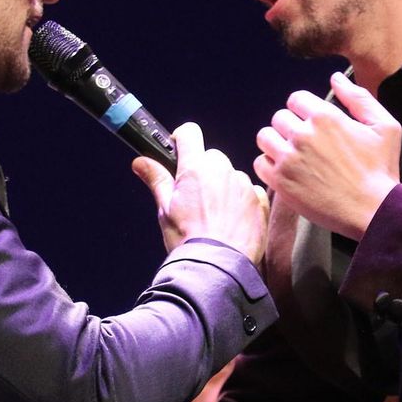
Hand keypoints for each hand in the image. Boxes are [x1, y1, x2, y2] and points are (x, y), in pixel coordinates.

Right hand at [133, 122, 268, 262]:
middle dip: (203, 171)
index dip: (182, 140)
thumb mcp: (165, 210)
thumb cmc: (188, 240)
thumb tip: (140, 161)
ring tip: (215, 216)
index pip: (189, 133)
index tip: (179, 154)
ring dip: (224, 187)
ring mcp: (244, 184)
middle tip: (195, 198)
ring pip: (231, 175)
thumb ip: (156, 179)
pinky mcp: (260, 200)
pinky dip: (242, 201)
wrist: (218, 268)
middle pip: (211, 157)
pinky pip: (250, 191)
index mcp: (195, 168)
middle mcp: (222, 170)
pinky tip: (232, 222)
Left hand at [254, 73, 399, 239]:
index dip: (304, 110)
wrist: (373, 211)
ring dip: (276, 143)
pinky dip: (269, 165)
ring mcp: (288, 158)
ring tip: (292, 155)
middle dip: (291, 127)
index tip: (313, 125)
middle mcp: (302, 134)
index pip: (296, 99)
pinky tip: (286, 171)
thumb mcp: (385, 126)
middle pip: (279, 117)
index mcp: (325, 116)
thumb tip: (336, 77)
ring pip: (264, 137)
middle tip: (306, 144)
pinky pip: (259, 163)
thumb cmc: (382, 169)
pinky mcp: (281, 182)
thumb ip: (359, 98)